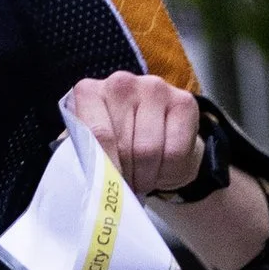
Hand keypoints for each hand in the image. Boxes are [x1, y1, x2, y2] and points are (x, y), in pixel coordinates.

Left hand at [65, 69, 201, 198]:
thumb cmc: (117, 144)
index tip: (106, 186)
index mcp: (89, 92)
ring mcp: (154, 87)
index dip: (104, 168)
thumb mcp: (91, 146)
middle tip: (125, 185)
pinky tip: (162, 168)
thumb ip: (83, 153)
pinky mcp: (185, 100)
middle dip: (125, 175)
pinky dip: (168, 171)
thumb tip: (84, 176)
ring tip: (142, 178)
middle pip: (124, 145)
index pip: (97, 135)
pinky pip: (175, 151)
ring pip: (149, 150)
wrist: (156, 140)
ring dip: (146, 176)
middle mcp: (121, 83)